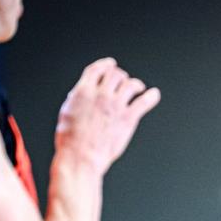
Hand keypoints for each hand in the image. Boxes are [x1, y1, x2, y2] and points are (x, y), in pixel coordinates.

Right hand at [55, 57, 160, 172]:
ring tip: (138, 88)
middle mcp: (101, 95)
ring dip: (136, 84)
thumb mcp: (67, 113)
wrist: (81, 156)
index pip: (97, 70)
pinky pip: (144, 102)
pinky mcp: (128, 118)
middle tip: (123, 82)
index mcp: (83, 91)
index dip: (105, 65)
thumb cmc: (70, 140)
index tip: (111, 64)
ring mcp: (116, 106)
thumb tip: (80, 94)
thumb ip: (76, 100)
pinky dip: (151, 96)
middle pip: (115, 75)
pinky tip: (154, 95)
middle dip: (120, 76)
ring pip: (130, 84)